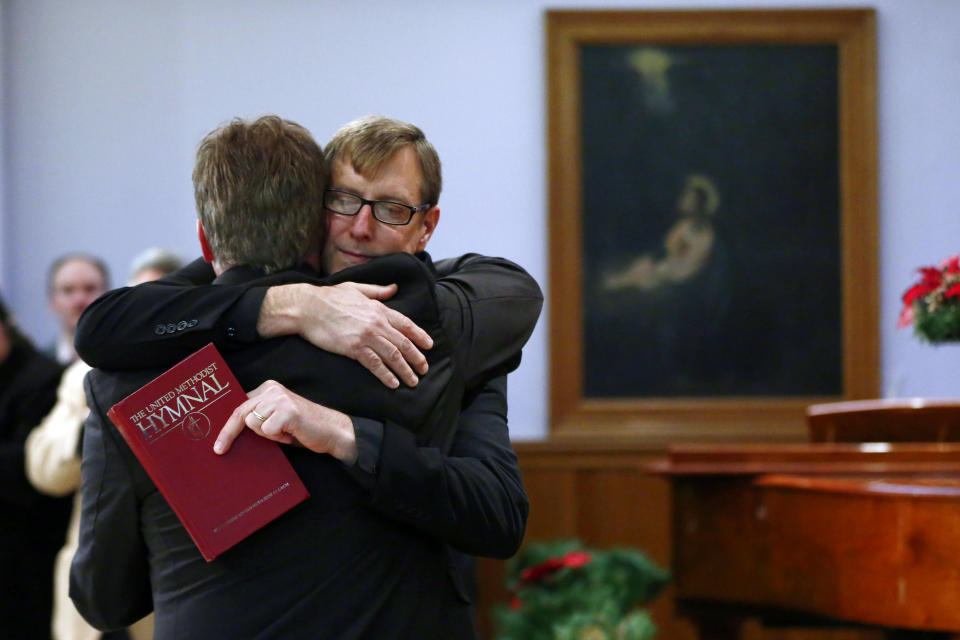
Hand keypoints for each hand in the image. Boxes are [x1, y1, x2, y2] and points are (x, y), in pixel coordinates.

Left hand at [214, 380, 356, 462]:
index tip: (217, 441)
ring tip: (285, 433)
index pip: (239, 405)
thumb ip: (259, 417)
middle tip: (219, 450)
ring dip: (267, 435)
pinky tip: (291, 433)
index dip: (226, 424)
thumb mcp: (276, 419)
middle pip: (240, 412)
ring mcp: (280, 398)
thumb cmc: (303, 429)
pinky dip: (278, 437)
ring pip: (252, 423)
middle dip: (228, 433)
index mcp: (268, 389)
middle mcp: (272, 390)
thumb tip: (232, 430)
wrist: (331, 432)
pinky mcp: (287, 410)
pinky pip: (267, 430)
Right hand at [257, 282, 432, 388]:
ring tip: (413, 381)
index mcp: (379, 309)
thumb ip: (378, 291)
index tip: (429, 346)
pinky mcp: (353, 349)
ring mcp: (366, 336)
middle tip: (425, 369)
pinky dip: (386, 375)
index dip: (420, 336)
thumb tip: (395, 288)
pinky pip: (375, 365)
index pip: (406, 324)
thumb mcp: (357, 288)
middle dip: (417, 358)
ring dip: (405, 370)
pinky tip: (393, 383)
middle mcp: (377, 323)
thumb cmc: (330, 297)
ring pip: (393, 356)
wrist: (308, 307)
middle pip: (403, 343)